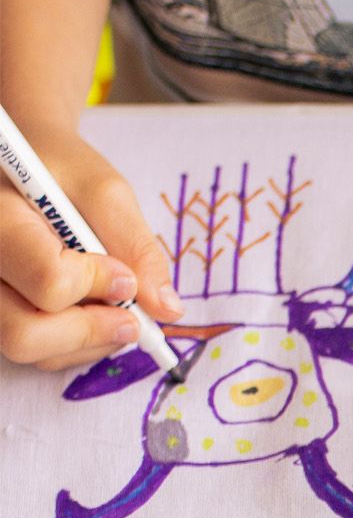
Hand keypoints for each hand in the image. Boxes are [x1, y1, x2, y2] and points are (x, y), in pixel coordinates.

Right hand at [0, 125, 181, 369]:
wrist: (20, 166)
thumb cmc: (60, 170)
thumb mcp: (105, 191)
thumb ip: (137, 247)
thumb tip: (167, 309)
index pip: (49, 280)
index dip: (99, 286)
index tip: (125, 277)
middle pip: (24, 332)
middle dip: (91, 331)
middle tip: (132, 320)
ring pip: (28, 349)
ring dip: (87, 342)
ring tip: (115, 312)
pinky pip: (31, 351)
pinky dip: (72, 344)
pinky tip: (90, 314)